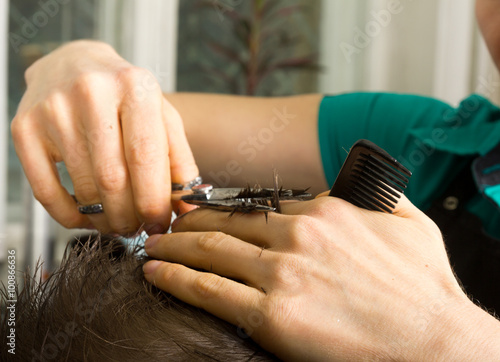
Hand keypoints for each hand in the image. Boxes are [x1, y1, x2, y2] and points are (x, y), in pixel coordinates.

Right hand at [11, 40, 197, 233]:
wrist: (73, 62)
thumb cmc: (124, 95)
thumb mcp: (162, 116)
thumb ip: (179, 162)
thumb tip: (187, 211)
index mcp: (134, 87)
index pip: (145, 158)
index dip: (154, 202)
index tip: (159, 223)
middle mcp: (92, 93)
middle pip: (113, 180)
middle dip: (130, 216)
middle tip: (138, 227)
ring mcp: (53, 110)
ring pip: (84, 189)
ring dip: (104, 219)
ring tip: (117, 221)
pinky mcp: (25, 128)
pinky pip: (46, 191)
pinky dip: (70, 216)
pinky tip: (86, 217)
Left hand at [143, 195, 499, 359]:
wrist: (437, 344)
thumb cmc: (425, 287)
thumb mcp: (411, 223)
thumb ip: (380, 193)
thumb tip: (359, 180)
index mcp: (325, 212)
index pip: (261, 205)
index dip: (228, 208)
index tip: (209, 211)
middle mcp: (298, 236)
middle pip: (226, 222)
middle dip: (189, 220)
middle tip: (166, 220)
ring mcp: (282, 274)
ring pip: (209, 250)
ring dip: (173, 244)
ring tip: (153, 241)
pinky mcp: (271, 315)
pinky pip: (208, 290)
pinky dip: (175, 278)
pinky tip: (155, 271)